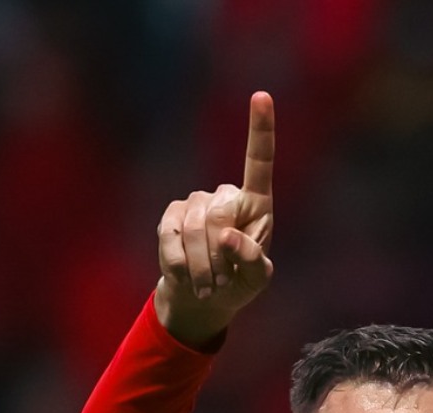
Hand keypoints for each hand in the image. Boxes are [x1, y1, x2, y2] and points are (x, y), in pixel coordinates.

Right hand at [154, 92, 275, 347]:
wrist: (203, 296)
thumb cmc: (238, 283)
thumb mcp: (257, 279)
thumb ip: (252, 260)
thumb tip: (226, 236)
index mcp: (256, 203)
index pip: (259, 161)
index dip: (261, 129)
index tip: (262, 95)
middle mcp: (225, 196)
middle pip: (218, 215)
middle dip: (218, 255)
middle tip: (222, 282)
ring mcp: (195, 203)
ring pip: (194, 229)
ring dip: (202, 267)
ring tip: (209, 285)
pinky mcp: (170, 216)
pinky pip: (171, 238)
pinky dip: (180, 265)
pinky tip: (186, 277)